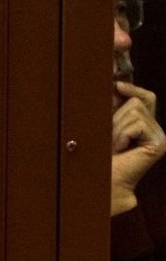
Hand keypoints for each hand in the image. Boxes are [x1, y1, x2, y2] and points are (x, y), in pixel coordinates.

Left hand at [111, 81, 165, 214]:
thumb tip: (117, 83)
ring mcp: (160, 137)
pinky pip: (137, 124)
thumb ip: (115, 105)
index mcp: (144, 124)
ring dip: (118, 126)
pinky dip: (123, 134)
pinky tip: (122, 148)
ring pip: (135, 110)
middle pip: (137, 102)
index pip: (146, 97)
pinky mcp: (159, 144)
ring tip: (116, 144)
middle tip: (112, 136)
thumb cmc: (101, 152)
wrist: (104, 177)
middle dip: (117, 115)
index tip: (116, 85)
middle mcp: (156, 129)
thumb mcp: (107, 123)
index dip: (133, 88)